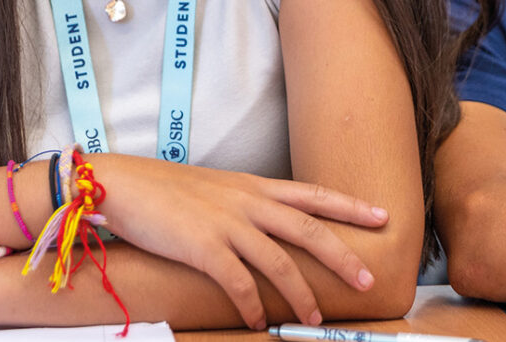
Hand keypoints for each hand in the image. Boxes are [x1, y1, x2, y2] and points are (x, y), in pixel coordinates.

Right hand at [94, 155, 388, 329]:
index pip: (312, 194)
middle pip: (309, 229)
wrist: (124, 183)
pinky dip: (252, 305)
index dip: (349, 206)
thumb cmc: (167, 189)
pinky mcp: (203, 246)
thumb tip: (268, 226)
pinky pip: (238, 282)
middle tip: (368, 278)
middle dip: (342, 255)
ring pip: (280, 261)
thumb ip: (245, 204)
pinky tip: (257, 321)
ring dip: (301, 294)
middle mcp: (247, 201)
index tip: (381, 214)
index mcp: (254, 186)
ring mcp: (227, 223)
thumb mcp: (216, 188)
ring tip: (314, 318)